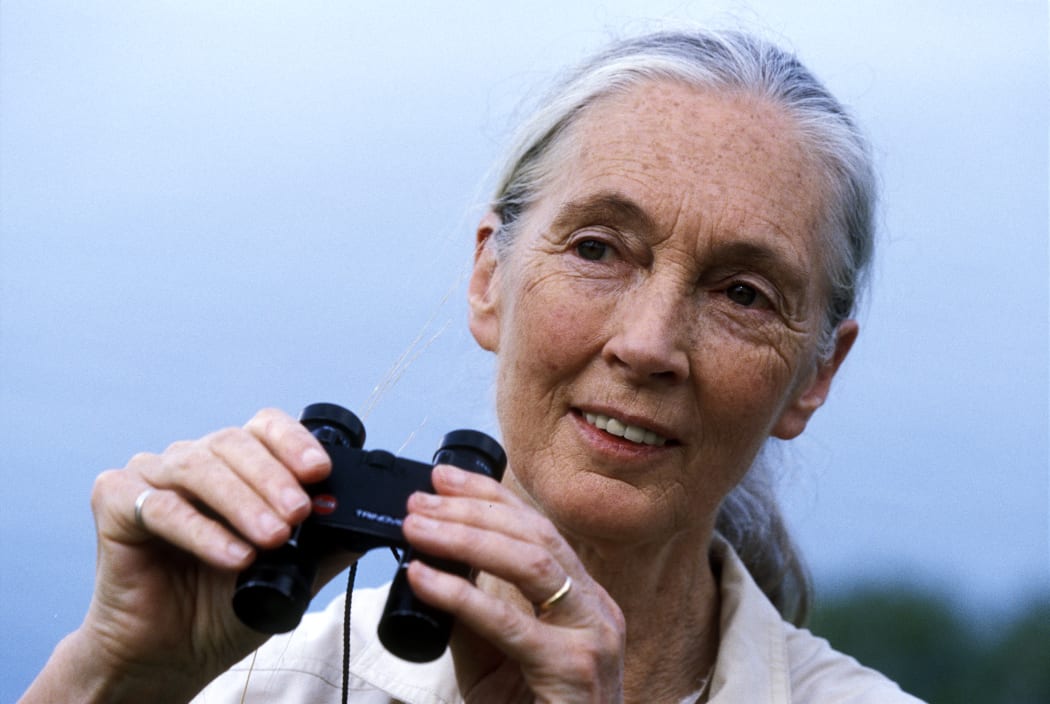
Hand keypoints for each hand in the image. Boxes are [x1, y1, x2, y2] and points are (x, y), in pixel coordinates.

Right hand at [22, 408, 354, 703]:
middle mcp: (194, 460)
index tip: (320, 472)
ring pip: (200, 469)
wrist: (171, 654)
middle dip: (273, 478)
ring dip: (242, 502)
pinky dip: (203, 532)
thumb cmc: (224, 606)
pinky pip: (162, 507)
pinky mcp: (116, 502)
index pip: (266, 428)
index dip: (294, 442)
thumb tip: (368, 523)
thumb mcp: (291, 573)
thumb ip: (325, 543)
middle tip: (300, 514)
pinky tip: (234, 556)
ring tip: (273, 537)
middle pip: (234, 443)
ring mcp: (152, 476)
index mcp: (235, 464)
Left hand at [402, 465, 625, 703]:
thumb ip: (475, 613)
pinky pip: (511, 622)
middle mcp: (596, 608)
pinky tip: (424, 577)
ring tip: (417, 527)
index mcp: (584, 598)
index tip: (443, 477)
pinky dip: (461, 594)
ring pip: (530, 564)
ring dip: (465, 537)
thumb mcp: (499, 658)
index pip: (538, 528)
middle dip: (472, 509)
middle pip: (534, 535)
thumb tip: (431, 564)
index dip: (490, 495)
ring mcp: (592, 637)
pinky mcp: (573, 669)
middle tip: (420, 501)